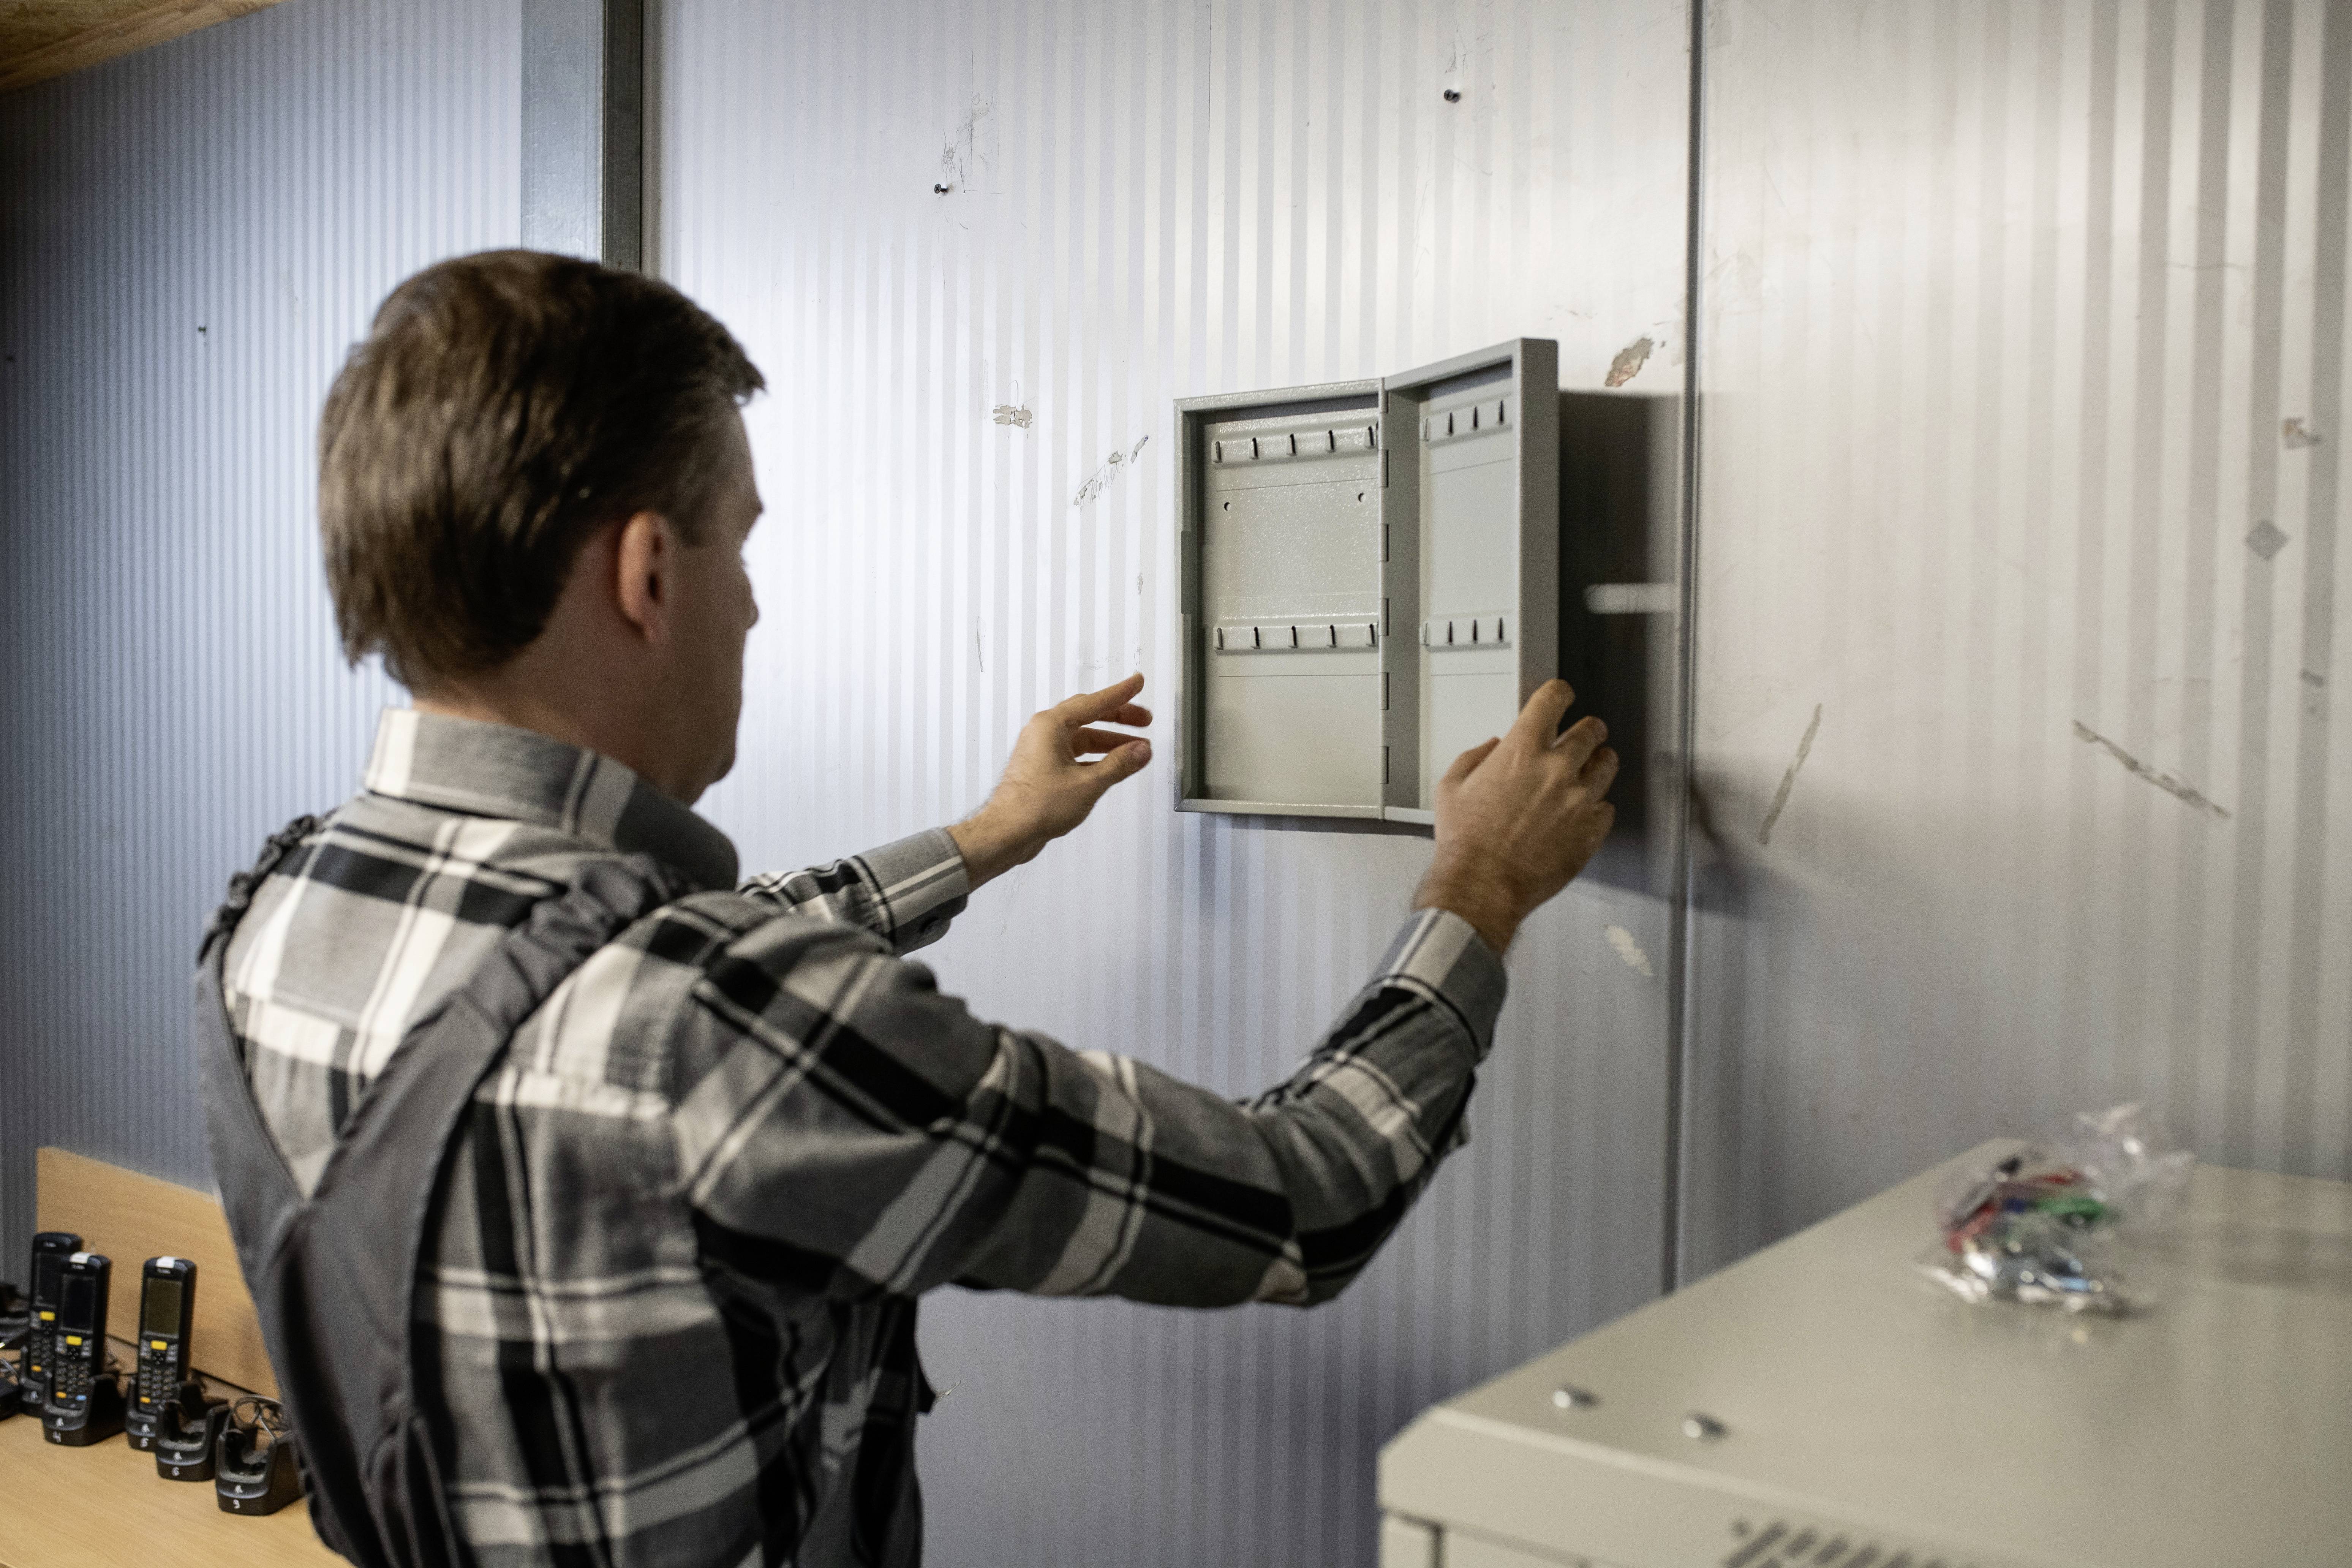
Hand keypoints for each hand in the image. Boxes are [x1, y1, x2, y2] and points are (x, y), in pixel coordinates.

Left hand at [950, 674, 1153, 887]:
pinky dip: (1096, 758)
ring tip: (1136, 749)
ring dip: (1110, 743)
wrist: (1007, 833)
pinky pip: (1075, 755)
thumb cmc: (1034, 806)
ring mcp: (1042, 751)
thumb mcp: (1088, 784)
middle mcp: (1044, 733)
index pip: (1094, 702)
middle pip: (1089, 716)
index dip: (1121, 693)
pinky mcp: (1043, 769)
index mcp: (1050, 726)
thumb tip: (1140, 751)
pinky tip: (1113, 766)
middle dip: (1119, 718)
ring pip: (1083, 738)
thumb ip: (1119, 764)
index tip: (1136, 683)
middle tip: (1143, 719)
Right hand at [1414, 680, 1617, 952]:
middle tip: (1585, 734)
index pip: (1553, 699)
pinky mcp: (1592, 830)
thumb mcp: (1451, 787)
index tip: (1562, 695)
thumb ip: (1475, 758)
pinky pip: (1606, 808)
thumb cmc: (1466, 842)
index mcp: (1521, 750)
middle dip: (1587, 729)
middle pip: (1591, 729)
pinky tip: (1582, 813)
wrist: (1482, 885)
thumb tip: (1493, 749)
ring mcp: (1579, 799)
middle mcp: (1556, 769)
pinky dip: (1596, 807)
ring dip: (1599, 762)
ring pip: (1607, 764)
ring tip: (1591, 769)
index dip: (1559, 693)